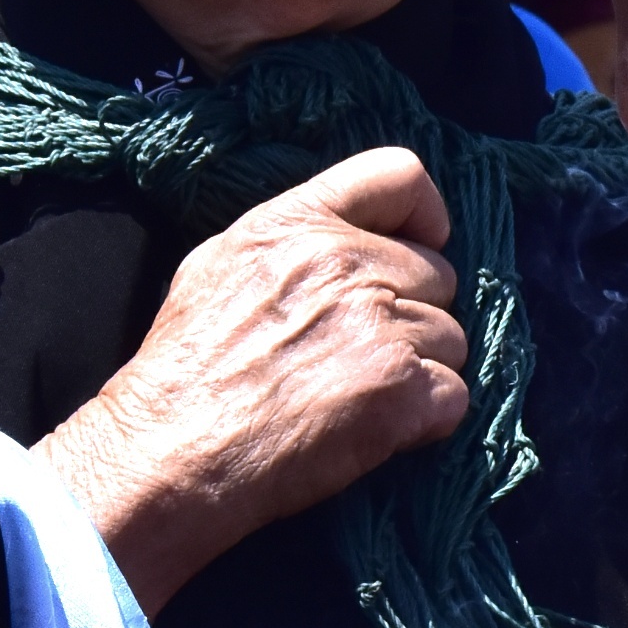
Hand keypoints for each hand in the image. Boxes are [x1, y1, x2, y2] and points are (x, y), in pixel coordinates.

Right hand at [36, 148, 464, 611]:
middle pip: (437, 274)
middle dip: (412, 313)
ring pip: (451, 339)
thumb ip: (290, 241)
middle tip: (361, 354)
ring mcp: (380, 328)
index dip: (422, 214)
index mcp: (300, 225)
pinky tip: (377, 429)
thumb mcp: (217, 266)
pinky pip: (454, 396)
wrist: (172, 453)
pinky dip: (426, 418)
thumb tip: (342, 241)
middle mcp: (347, 265)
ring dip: (421, 370)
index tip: (416, 246)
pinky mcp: (400, 392)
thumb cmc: (184, 371)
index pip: (399, 175)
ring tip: (359, 397)